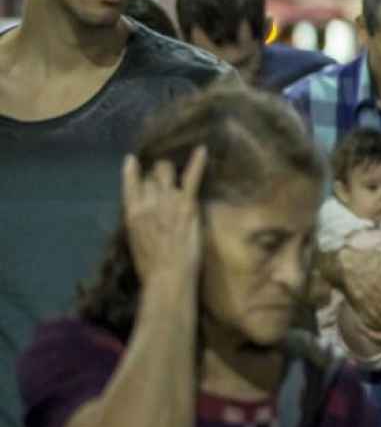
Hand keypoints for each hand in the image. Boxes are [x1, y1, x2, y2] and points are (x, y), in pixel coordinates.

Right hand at [123, 148, 207, 286]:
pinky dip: (197, 162)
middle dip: (158, 175)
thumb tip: (141, 209)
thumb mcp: (134, 240)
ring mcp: (168, 201)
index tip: (135, 161)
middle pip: (152, 175)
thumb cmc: (151, 266)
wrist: (168, 276)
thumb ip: (137, 220)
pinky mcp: (187, 204)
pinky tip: (203, 149)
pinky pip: (192, 177)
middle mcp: (148, 201)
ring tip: (177, 172)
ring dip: (171, 172)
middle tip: (165, 179)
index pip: (132, 181)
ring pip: (167, 171)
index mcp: (132, 211)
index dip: (136, 172)